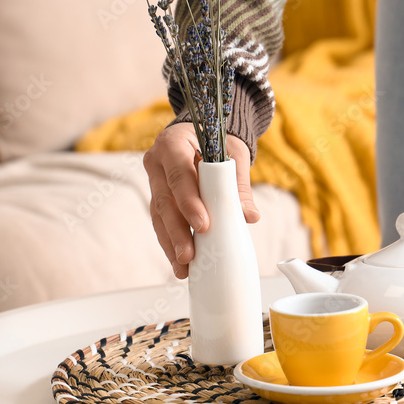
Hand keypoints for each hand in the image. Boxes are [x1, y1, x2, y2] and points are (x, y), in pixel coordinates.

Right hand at [143, 122, 259, 278]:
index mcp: (172, 143)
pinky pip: (161, 223)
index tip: (202, 225)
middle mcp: (157, 163)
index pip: (178, 174)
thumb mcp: (233, 155)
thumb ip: (238, 184)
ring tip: (184, 266)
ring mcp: (154, 182)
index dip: (188, 201)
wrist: (204, 136)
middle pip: (164, 201)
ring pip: (159, 216)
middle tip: (189, 255)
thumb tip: (250, 216)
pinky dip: (171, 243)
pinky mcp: (158, 199)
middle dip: (177, 231)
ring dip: (171, 243)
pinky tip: (180, 263)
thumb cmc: (219, 142)